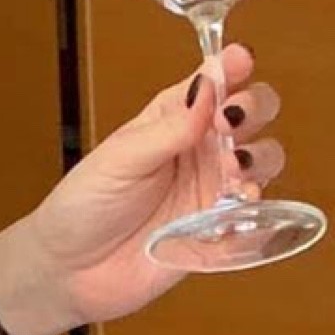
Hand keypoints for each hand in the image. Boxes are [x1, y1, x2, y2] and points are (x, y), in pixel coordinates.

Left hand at [0, 40, 285, 334]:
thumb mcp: (120, 159)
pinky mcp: (218, 229)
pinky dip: (257, 203)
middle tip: (231, 123)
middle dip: (254, 108)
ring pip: (264, 158)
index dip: (233, 66)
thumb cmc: (84, 206)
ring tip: (235, 167)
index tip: (239, 61)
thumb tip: (208, 88)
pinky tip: (238, 201)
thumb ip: (168, 129)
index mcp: (173, 118)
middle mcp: (200, 148)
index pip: (214, 80)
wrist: (70, 273)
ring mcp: (212, 188)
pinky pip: (256, 211)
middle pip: (253, 112)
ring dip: (260, 156)